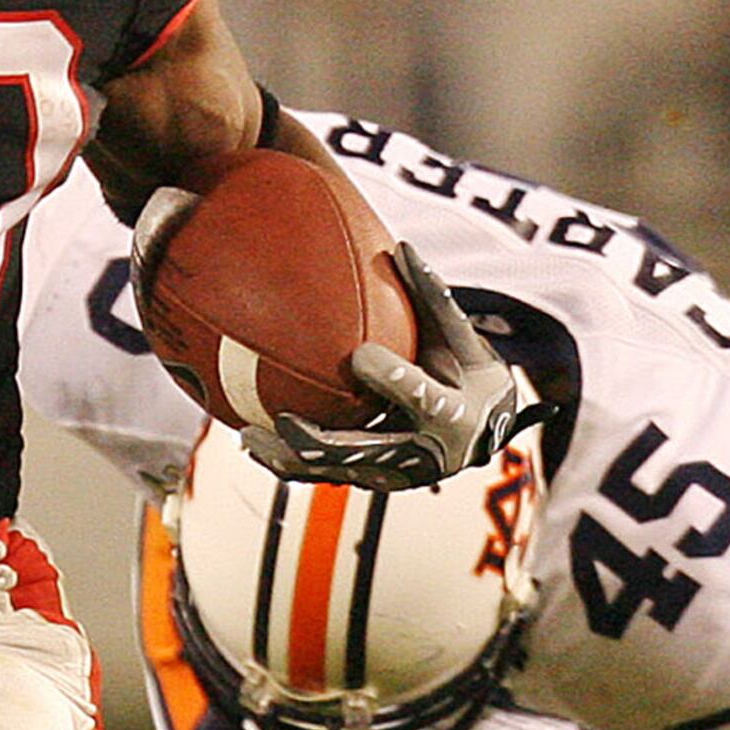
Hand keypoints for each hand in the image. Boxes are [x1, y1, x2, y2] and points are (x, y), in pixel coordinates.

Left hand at [249, 247, 524, 491]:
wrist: (481, 428)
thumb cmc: (465, 370)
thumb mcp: (459, 337)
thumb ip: (432, 298)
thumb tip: (402, 247)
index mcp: (453, 414)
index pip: (420, 398)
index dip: (391, 379)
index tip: (360, 357)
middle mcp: (423, 454)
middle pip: (366, 450)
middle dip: (323, 440)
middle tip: (285, 419)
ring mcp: (393, 474)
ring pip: (334, 471)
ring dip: (289, 457)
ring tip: (247, 436)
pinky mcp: (369, 482)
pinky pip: (320, 476)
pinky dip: (285, 463)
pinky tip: (249, 440)